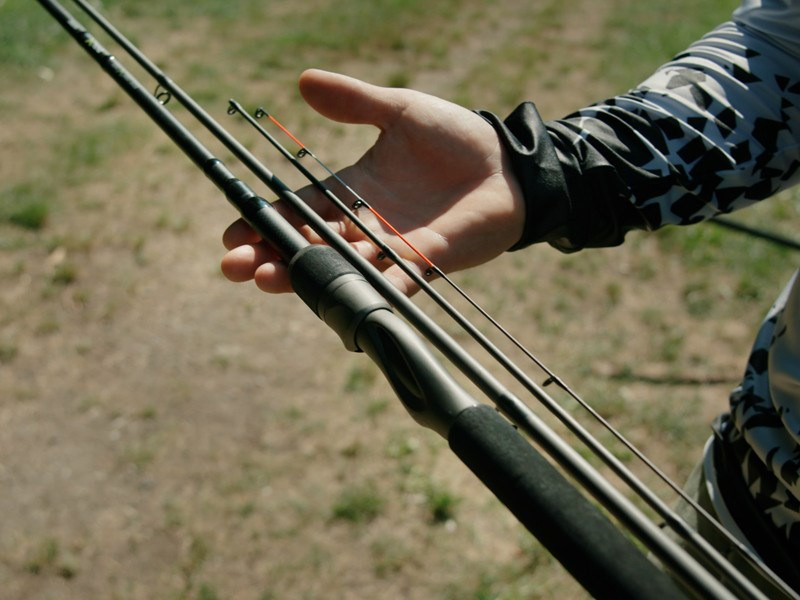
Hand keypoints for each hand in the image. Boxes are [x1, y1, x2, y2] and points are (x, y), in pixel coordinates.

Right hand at [221, 69, 523, 294]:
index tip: (232, 234)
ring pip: (341, 267)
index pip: (297, 208)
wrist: (507, 164)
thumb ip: (356, 102)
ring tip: (269, 279)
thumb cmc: (455, 138)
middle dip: (270, 256)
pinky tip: (344, 295)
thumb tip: (304, 81)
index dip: (264, 220)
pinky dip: (372, 288)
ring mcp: (393, 246)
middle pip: (308, 244)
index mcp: (352, 188)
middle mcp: (364, 224)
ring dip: (306, 275)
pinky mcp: (425, 261)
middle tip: (236, 267)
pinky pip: (394, 279)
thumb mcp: (401, 111)